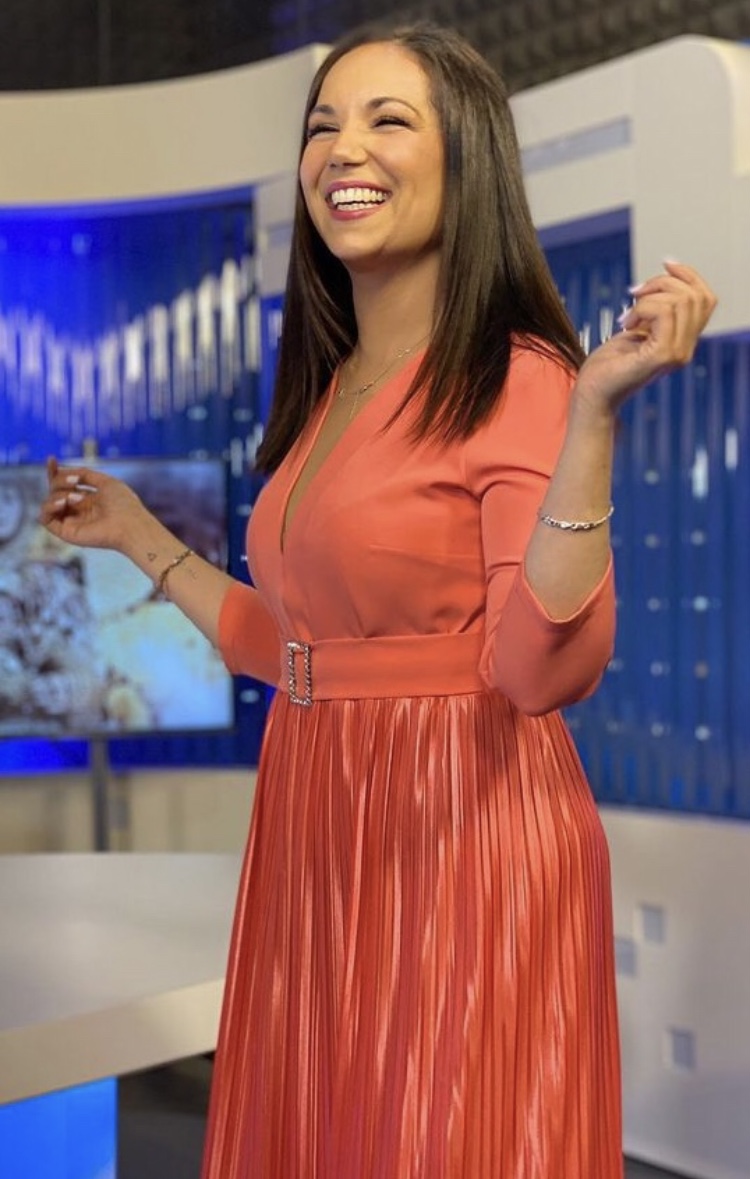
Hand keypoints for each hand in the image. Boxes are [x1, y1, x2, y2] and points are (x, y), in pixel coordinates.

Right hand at [40, 458, 152, 552]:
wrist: (130, 525)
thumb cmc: (124, 505)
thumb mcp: (105, 482)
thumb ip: (85, 474)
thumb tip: (63, 470)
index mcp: (87, 500)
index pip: (64, 485)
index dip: (55, 472)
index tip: (51, 459)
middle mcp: (77, 511)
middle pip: (54, 490)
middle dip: (59, 480)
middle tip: (76, 480)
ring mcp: (71, 522)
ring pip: (48, 502)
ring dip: (58, 494)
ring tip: (77, 497)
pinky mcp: (66, 532)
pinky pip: (44, 518)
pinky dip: (50, 506)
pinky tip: (64, 502)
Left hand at [573, 261, 716, 414]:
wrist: (592, 394)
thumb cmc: (608, 364)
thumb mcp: (637, 329)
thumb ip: (657, 312)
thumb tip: (667, 278)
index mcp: (683, 341)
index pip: (706, 298)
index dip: (688, 274)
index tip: (665, 264)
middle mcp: (686, 349)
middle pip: (694, 295)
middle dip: (662, 283)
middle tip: (634, 295)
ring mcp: (677, 354)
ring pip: (680, 301)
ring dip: (647, 299)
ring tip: (628, 317)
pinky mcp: (662, 355)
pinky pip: (664, 313)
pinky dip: (641, 309)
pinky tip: (626, 324)